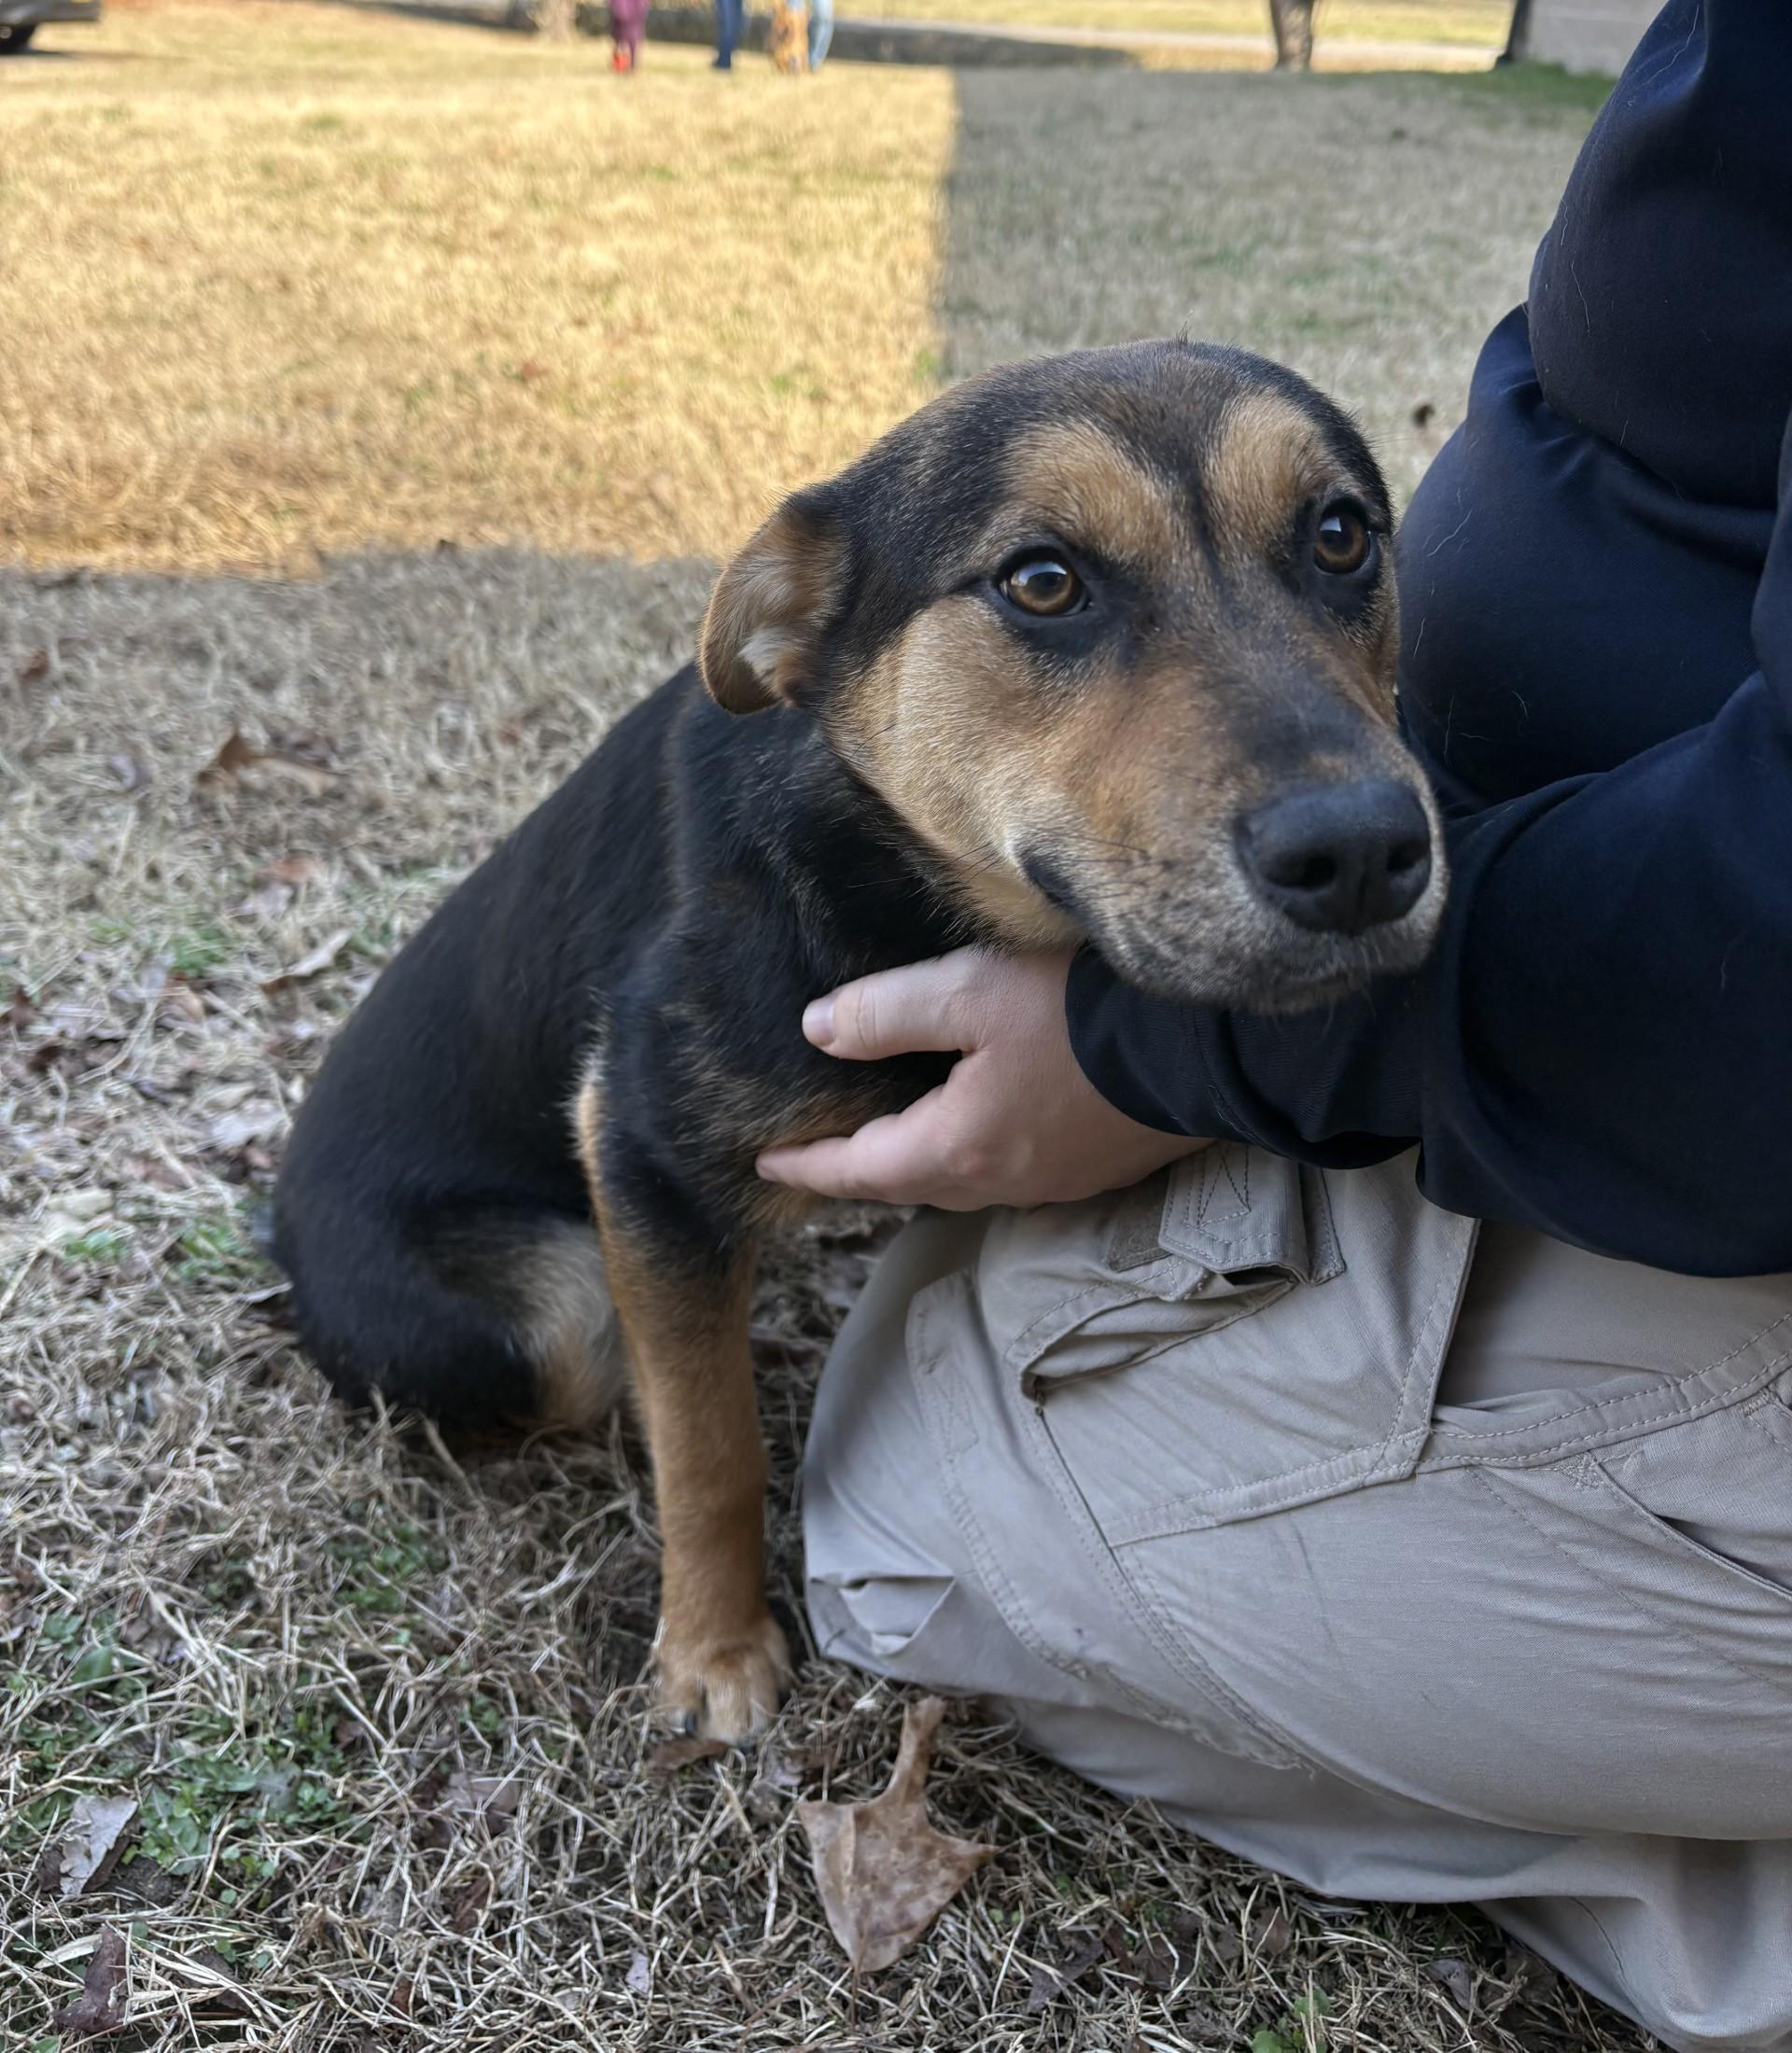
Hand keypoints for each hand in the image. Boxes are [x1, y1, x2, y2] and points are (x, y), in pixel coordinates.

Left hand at [755, 947, 1208, 1209]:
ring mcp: (1055, 1182)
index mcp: (956, 1147)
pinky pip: (1010, 1171)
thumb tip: (816, 1032)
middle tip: (820, 1153)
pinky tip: (977, 1127)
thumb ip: (886, 1012)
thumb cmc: (1082, 1016)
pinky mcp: (1098, 1167)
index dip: (806, 1164)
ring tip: (889, 1139)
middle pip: (906, 1185)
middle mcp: (1000, 1182)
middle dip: (858, 1172)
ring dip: (916, 1166)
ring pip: (961, 1182)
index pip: (858, 1170)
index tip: (765, 1160)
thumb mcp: (970, 991)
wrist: (1208, 1048)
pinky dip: (972, 1154)